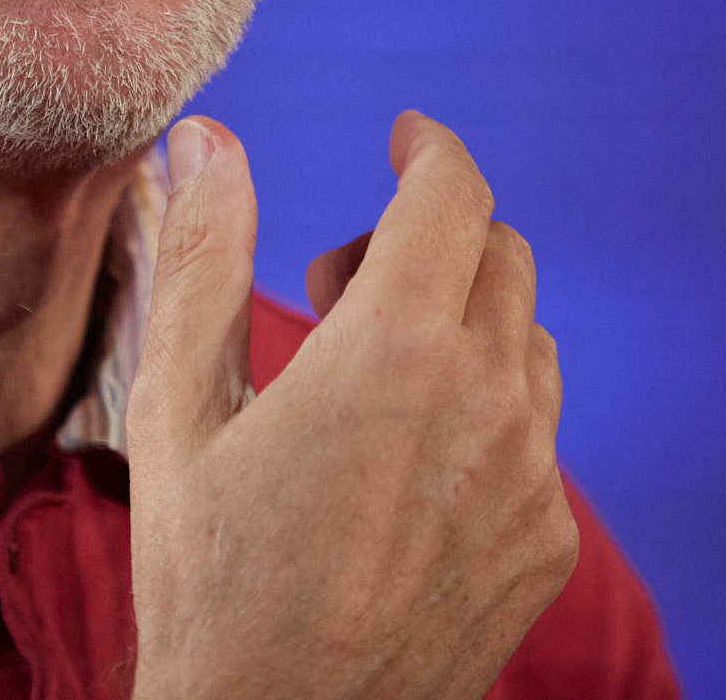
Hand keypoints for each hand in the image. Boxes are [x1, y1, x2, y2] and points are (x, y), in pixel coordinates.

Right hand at [127, 110, 577, 699]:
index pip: (450, 195)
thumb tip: (208, 143)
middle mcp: (486, 401)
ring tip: (374, 379)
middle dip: (430, 237)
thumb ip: (202, 261)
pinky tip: (406, 466)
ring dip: (466, 322)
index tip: (404, 139)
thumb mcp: (178, 413)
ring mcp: (530, 478)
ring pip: (530, 339)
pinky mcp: (547, 541)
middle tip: (345, 289)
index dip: (428, 149)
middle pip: (500, 254)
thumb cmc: (209, 587)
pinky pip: (540, 434)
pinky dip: (485, 412)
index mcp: (393, 350)